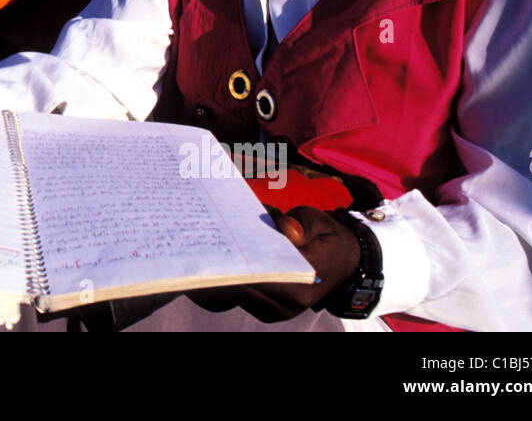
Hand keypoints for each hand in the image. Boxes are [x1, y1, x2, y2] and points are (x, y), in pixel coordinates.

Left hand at [188, 206, 361, 321]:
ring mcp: (273, 310)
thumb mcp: (319, 221)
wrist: (344, 262)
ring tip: (189, 253)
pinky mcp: (263, 308)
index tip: (210, 248)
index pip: (261, 278)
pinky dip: (219, 281)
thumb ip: (301, 224)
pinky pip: (234, 298)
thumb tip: (284, 228)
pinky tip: (203, 259)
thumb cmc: (326, 237)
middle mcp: (285, 305)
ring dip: (211, 278)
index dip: (234, 265)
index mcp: (301, 285)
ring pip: (231, 298)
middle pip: (239, 290)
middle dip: (214, 271)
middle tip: (188, 248)